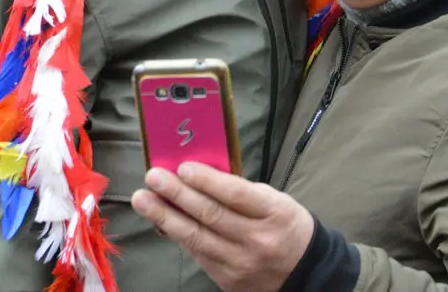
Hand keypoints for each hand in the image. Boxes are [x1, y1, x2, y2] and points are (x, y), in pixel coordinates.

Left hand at [132, 163, 312, 291]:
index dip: (207, 181)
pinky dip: (177, 235)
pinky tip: (160, 220)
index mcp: (274, 213)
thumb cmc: (286, 226)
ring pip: (197, 237)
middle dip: (177, 194)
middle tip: (153, 177)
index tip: (183, 167)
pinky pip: (197, 253)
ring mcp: (240, 263)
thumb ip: (241, 191)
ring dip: (165, 216)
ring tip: (142, 199)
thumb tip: (199, 176)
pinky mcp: (227, 279)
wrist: (304, 271)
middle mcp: (257, 240)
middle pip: (211, 215)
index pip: (236, 195)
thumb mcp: (275, 201)